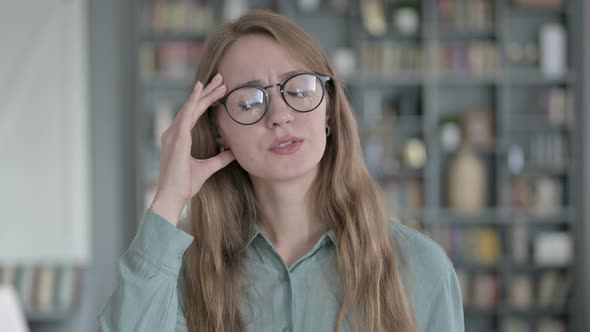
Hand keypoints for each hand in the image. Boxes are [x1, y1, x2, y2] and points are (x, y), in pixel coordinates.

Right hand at [150, 73, 233, 225]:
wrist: (173, 197)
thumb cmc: (185, 185)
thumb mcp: (208, 168)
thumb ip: (220, 159)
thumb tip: (233, 152)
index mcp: (178, 139)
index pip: (194, 114)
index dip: (206, 101)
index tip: (219, 90)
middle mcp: (173, 133)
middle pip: (192, 107)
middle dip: (207, 92)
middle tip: (221, 78)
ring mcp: (173, 135)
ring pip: (191, 107)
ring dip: (204, 93)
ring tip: (218, 82)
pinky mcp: (177, 139)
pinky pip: (186, 116)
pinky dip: (193, 102)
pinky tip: (200, 91)